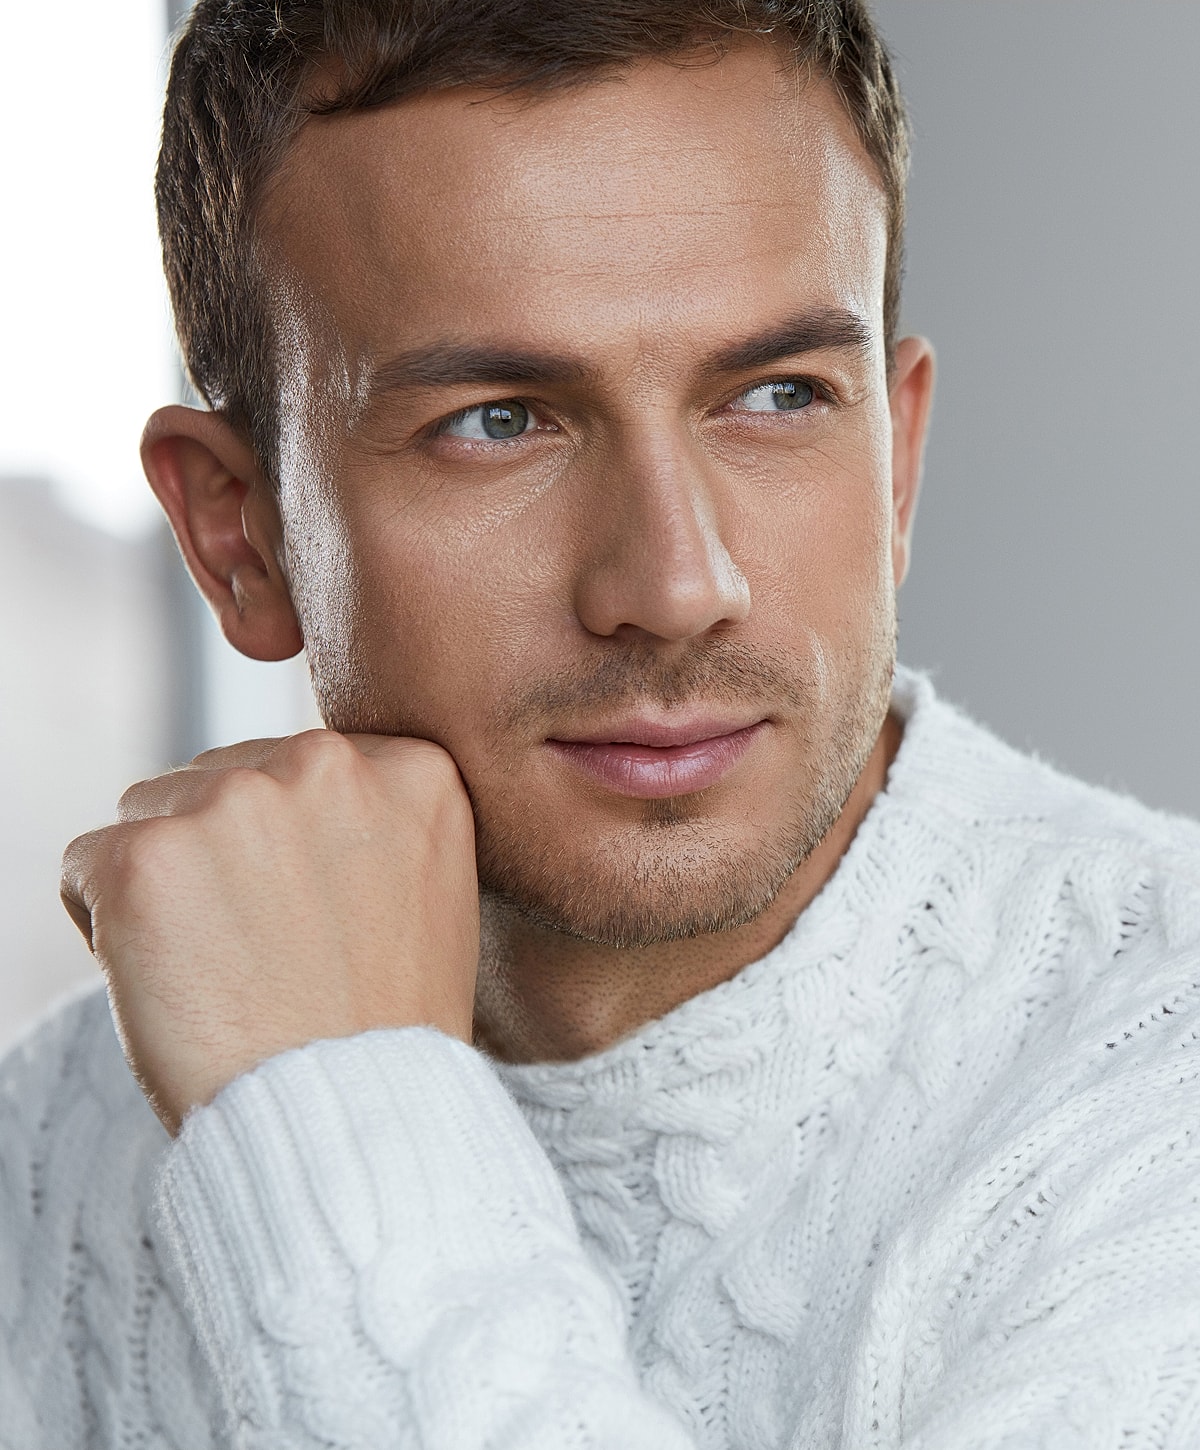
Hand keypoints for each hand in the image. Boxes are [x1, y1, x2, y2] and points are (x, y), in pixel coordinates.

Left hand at [61, 731, 479, 1134]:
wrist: (349, 1123)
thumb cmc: (386, 1025)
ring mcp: (233, 803)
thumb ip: (374, 821)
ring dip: (166, 879)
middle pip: (223, 776)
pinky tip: (169, 982)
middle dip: (224, 852)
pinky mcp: (145, 856)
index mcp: (411, 768)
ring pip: (150, 810)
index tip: (315, 915)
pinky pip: (86, 863)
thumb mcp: (427, 890)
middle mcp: (325, 764)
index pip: (304, 767)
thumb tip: (291, 799)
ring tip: (221, 967)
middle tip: (263, 951)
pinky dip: (105, 923)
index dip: (295, 846)